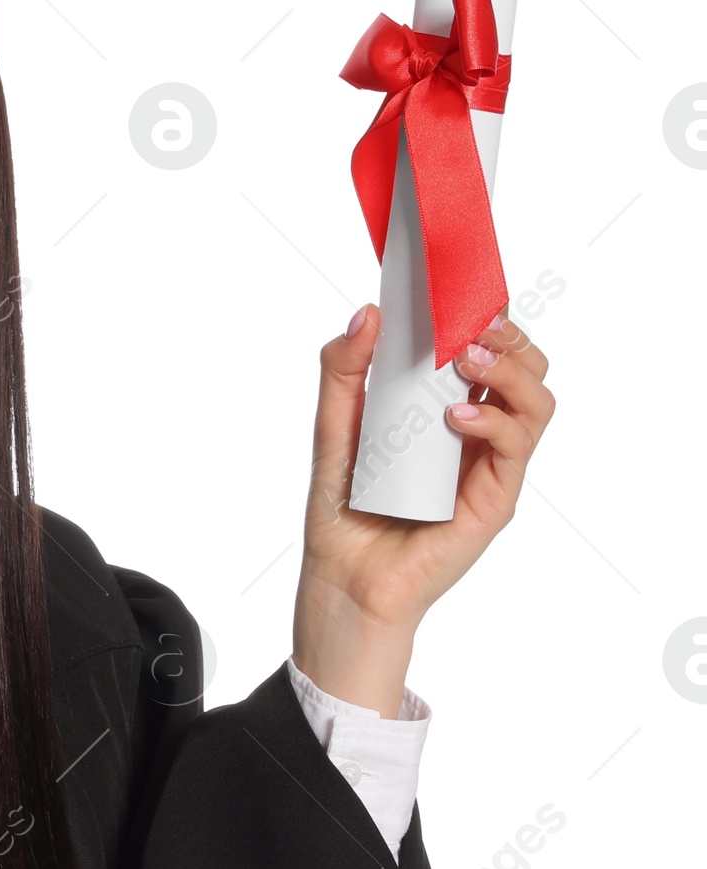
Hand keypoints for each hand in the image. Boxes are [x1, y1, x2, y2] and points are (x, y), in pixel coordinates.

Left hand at [291, 302, 555, 715]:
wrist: (343, 577)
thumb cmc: (343, 506)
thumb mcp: (333, 424)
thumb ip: (344, 369)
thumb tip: (368, 313)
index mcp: (441, 407)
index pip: (482, 350)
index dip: (484, 316)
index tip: (462, 291)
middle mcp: (473, 431)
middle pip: (523, 367)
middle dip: (508, 336)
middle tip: (475, 324)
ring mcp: (488, 463)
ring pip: (536, 400)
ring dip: (511, 371)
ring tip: (471, 361)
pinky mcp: (493, 497)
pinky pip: (516, 447)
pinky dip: (494, 422)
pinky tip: (458, 418)